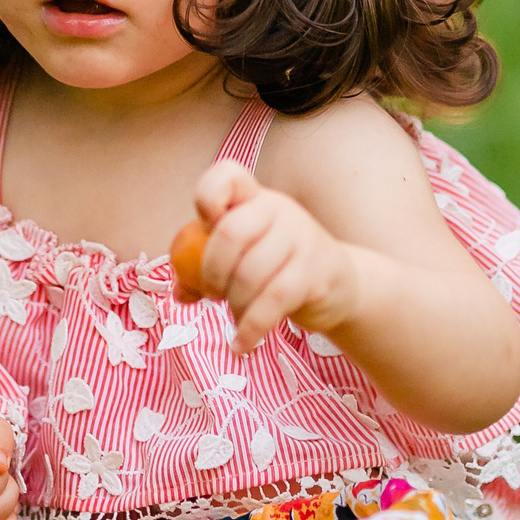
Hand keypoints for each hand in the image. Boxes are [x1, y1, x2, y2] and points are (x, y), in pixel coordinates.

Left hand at [191, 159, 365, 355]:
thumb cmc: (279, 268)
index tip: (205, 227)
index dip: (207, 197)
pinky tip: (242, 345)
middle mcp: (279, 209)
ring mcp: (302, 238)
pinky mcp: (317, 272)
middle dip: (212, 273)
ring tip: (237, 317)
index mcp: (255, 198)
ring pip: (251, 274)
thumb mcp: (245, 257)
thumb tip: (180, 293)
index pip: (227, 175)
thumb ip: (208, 268)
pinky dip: (251, 329)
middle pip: (230, 233)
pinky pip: (273, 302)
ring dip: (234, 305)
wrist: (339, 285)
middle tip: (214, 294)